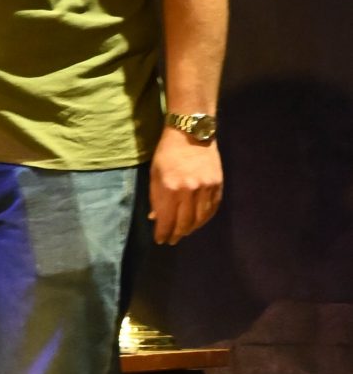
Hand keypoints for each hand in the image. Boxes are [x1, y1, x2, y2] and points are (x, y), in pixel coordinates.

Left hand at [149, 130, 222, 245]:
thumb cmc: (167, 153)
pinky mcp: (218, 185)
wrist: (191, 133)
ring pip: (200, 219)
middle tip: (172, 240)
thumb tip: (156, 219)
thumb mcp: (155, 174)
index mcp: (170, 188)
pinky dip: (204, 219)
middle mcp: (189, 191)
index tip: (160, 240)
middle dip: (176, 234)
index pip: (167, 220)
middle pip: (184, 223)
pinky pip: (212, 209)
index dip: (163, 233)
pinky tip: (197, 222)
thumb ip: (156, 198)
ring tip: (183, 232)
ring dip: (191, 229)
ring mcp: (206, 188)